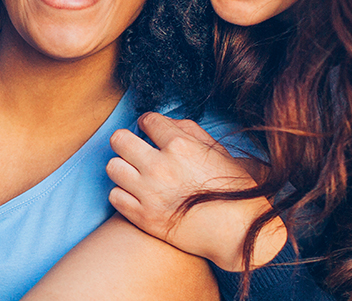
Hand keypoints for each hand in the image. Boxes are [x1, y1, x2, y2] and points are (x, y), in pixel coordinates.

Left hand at [106, 112, 285, 271]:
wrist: (238, 232)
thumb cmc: (232, 189)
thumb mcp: (217, 150)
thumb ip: (188, 130)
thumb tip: (164, 122)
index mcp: (179, 146)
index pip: (146, 120)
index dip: (149, 124)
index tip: (151, 132)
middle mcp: (160, 167)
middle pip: (119, 139)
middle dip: (127, 141)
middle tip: (135, 150)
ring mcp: (149, 193)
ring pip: (113, 167)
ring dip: (123, 168)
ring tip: (135, 174)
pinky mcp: (144, 217)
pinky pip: (115, 196)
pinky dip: (123, 194)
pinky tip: (137, 195)